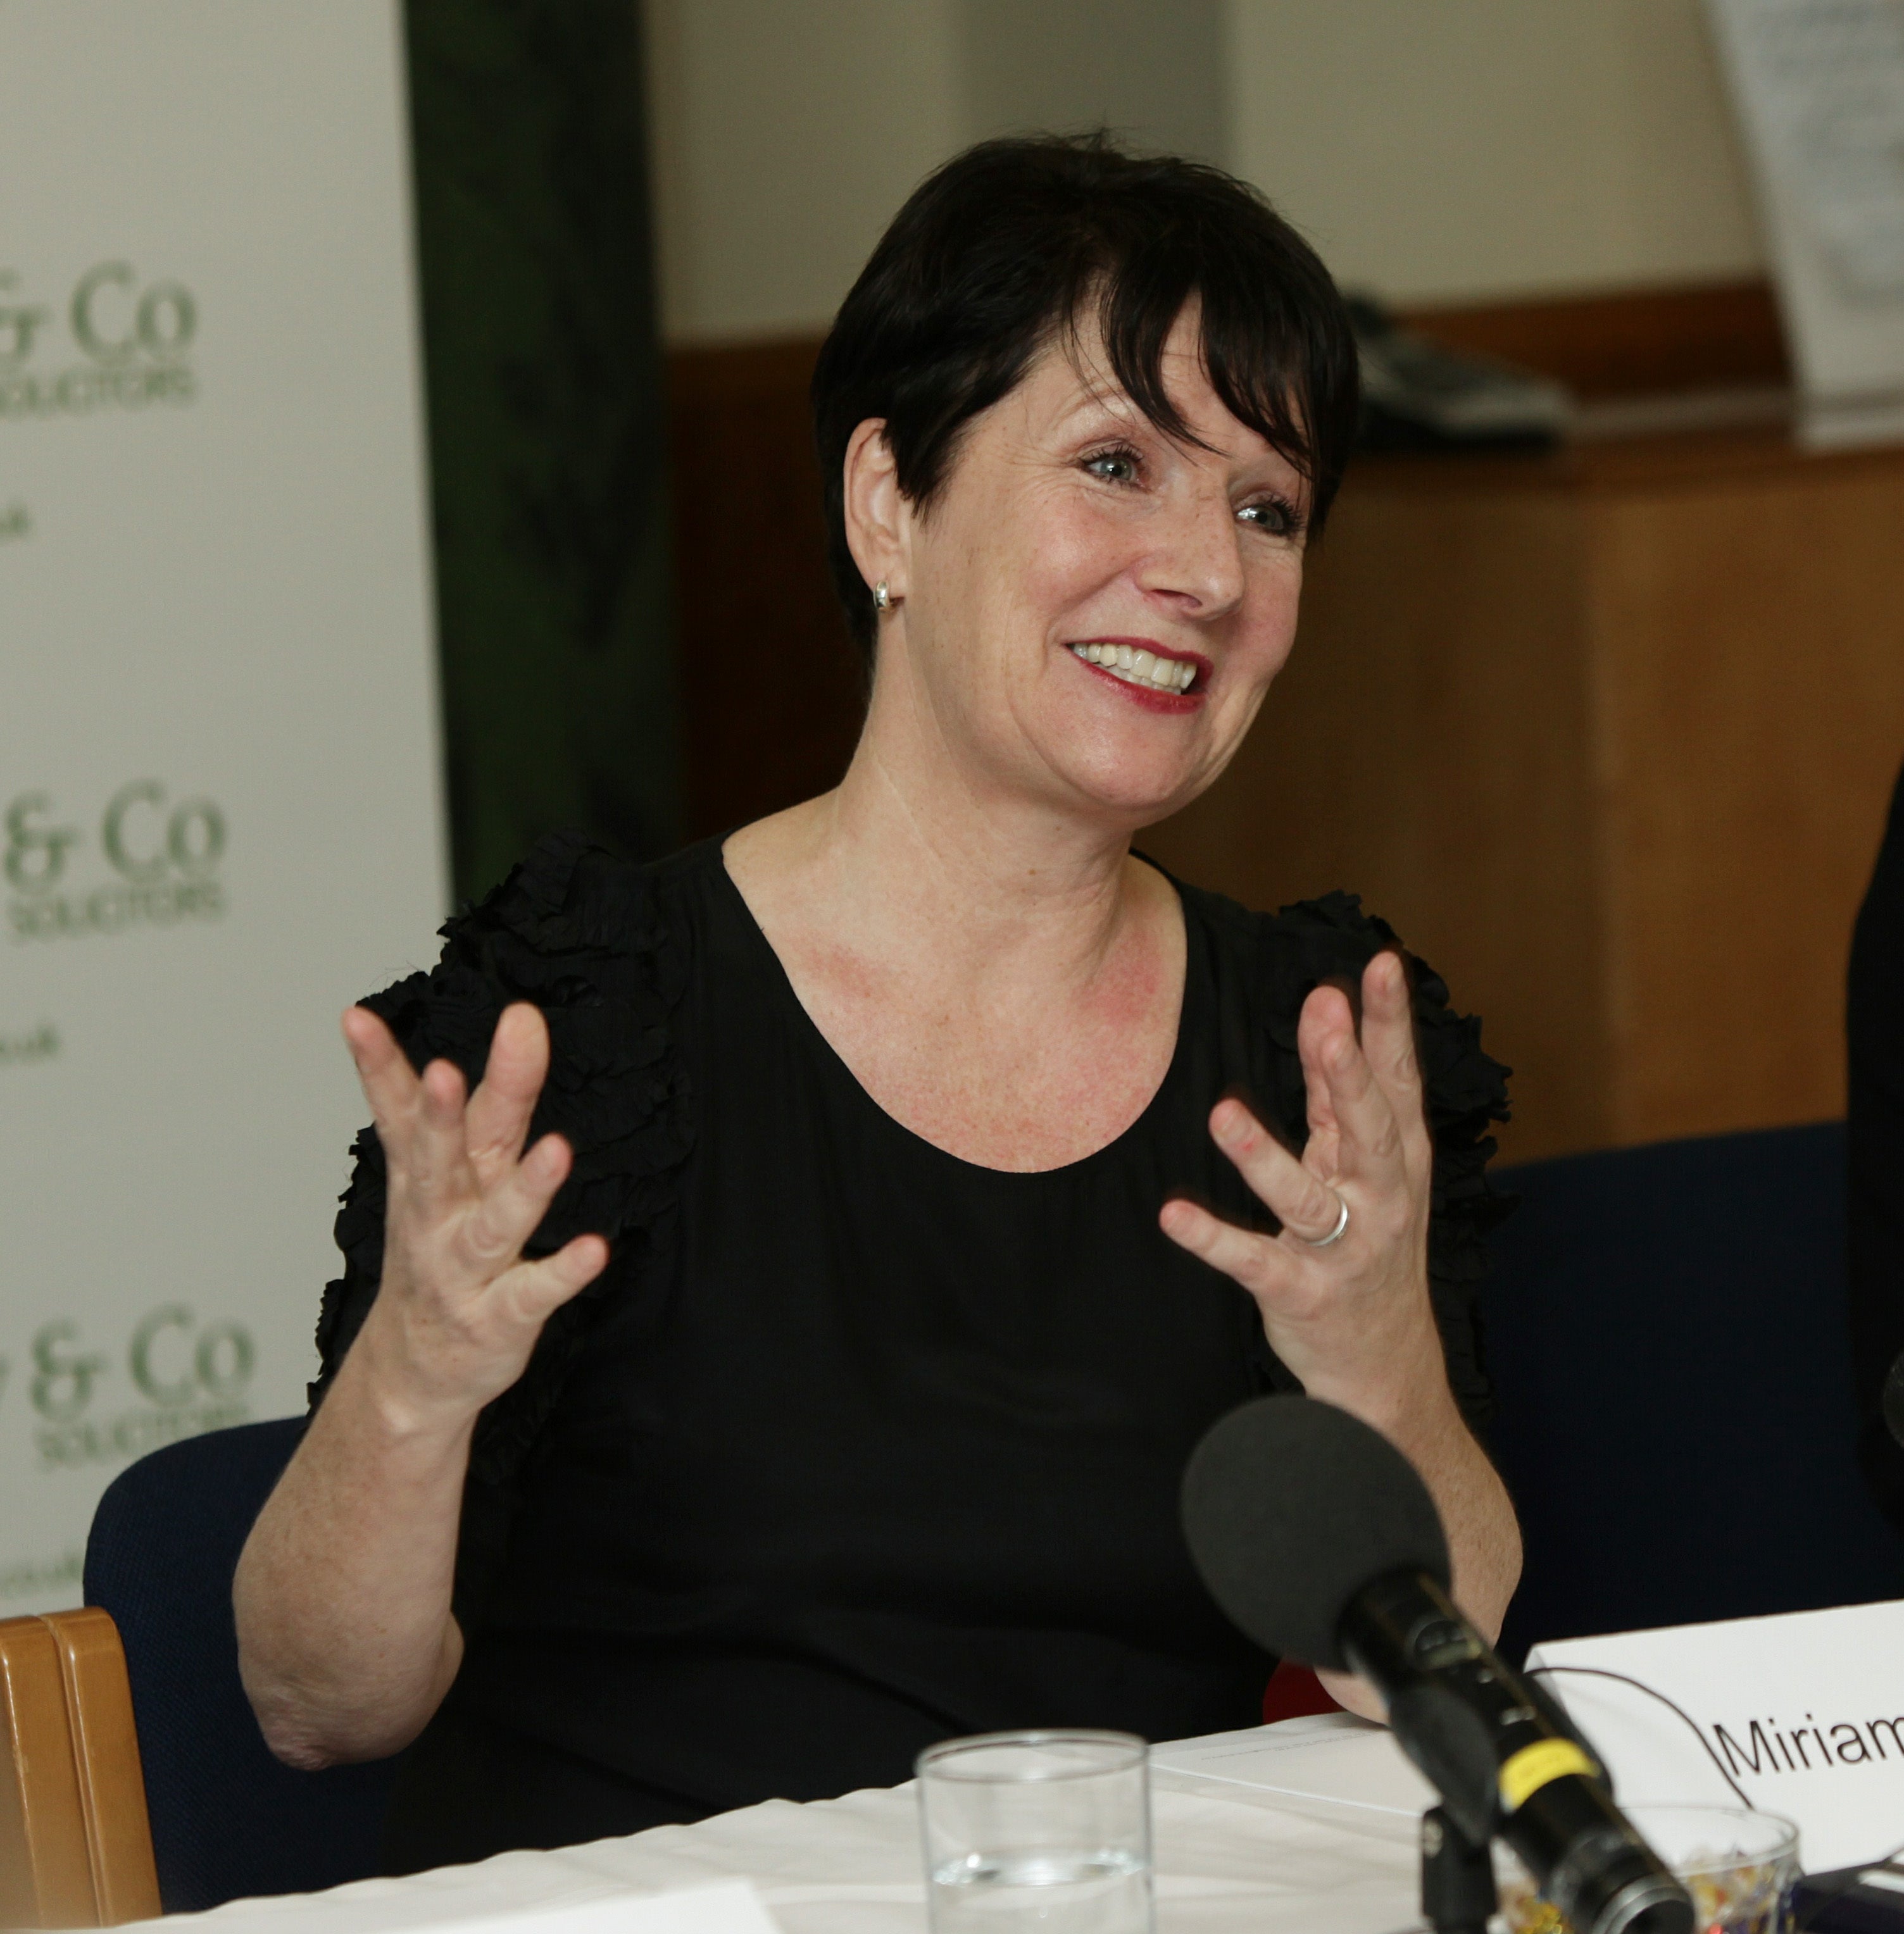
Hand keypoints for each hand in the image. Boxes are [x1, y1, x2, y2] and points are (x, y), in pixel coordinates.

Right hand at [340, 1001, 608, 1430]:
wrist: (415, 1371)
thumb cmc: (433, 1251)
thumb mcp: (425, 1173)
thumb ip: (426, 1097)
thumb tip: (421, 1016)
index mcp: (426, 1175)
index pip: (396, 1113)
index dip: (378, 1067)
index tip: (358, 1018)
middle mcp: (441, 1217)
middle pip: (444, 1159)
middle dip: (444, 1116)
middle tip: (445, 1072)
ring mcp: (468, 1269)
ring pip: (495, 1225)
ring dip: (525, 1188)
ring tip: (557, 1149)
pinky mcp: (503, 1316)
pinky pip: (535, 1292)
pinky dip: (563, 1271)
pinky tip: (594, 1250)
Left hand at [1159, 950, 1441, 1423]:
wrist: (1385, 1367)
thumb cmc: (1370, 1243)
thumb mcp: (1364, 1164)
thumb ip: (1337, 1091)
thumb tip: (1325, 1005)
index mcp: (1396, 1158)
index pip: (1397, 1080)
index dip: (1390, 1022)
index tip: (1382, 961)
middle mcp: (1381, 1198)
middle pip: (1368, 1127)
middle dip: (1347, 1072)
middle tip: (1326, 1014)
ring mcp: (1344, 1250)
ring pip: (1305, 1199)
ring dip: (1263, 1156)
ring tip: (1222, 1114)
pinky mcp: (1302, 1294)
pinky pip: (1254, 1262)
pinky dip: (1214, 1238)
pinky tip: (1173, 1214)